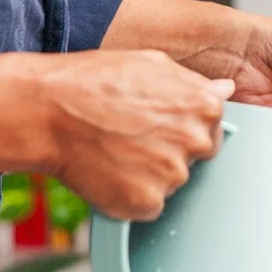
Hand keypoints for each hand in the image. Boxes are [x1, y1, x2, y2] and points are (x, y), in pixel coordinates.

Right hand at [42, 50, 233, 220]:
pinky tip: (107, 172)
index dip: (180, 129)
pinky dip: (128, 197)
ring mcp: (172, 175)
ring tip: (113, 150)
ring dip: (147, 175)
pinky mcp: (146, 202)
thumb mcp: (151, 64)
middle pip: (192, 160)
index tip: (154, 125)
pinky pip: (146, 206)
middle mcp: (195, 142)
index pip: (210, 131)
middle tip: (129, 138)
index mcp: (205, 107)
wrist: (46, 110)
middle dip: (168, 153)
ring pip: (169, 184)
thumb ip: (195, 82)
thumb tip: (226, 89)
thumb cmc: (94, 81)